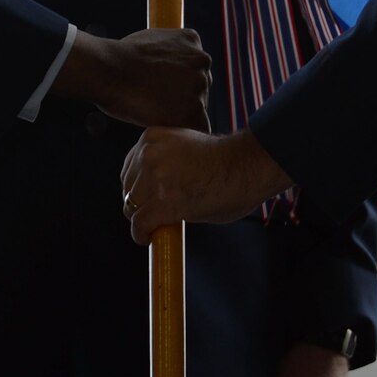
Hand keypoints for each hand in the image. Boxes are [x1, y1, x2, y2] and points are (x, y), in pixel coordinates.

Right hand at [59, 28, 209, 131]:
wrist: (107, 70)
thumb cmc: (119, 57)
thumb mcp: (151, 39)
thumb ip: (170, 51)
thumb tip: (173, 65)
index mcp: (192, 40)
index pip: (195, 67)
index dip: (176, 80)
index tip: (158, 85)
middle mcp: (202, 60)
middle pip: (199, 86)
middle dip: (182, 95)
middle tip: (154, 99)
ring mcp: (199, 85)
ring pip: (198, 108)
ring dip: (181, 113)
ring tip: (153, 111)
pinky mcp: (192, 110)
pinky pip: (198, 127)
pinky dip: (182, 128)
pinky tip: (163, 124)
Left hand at [120, 127, 289, 242]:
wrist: (248, 166)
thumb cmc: (226, 159)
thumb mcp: (184, 146)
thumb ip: (165, 160)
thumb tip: (155, 187)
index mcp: (152, 138)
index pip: (130, 169)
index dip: (138, 188)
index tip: (147, 199)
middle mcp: (149, 155)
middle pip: (128, 189)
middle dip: (140, 204)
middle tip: (155, 215)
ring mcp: (156, 179)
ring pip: (132, 207)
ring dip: (142, 220)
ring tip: (156, 227)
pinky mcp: (164, 203)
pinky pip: (141, 224)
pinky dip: (141, 234)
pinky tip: (148, 238)